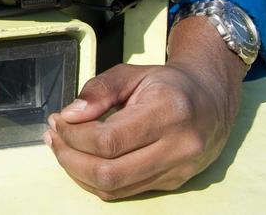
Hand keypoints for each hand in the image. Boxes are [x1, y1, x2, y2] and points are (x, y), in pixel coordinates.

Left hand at [44, 18, 243, 199]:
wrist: (212, 100)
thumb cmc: (169, 84)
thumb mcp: (132, 72)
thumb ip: (99, 90)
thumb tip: (70, 115)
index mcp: (168, 112)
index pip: (109, 140)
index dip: (74, 135)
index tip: (58, 120)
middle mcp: (178, 147)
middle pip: (110, 173)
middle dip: (70, 158)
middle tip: (54, 137)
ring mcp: (177, 170)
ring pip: (115, 189)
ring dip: (79, 172)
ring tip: (62, 148)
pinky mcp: (173, 184)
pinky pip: (125, 192)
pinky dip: (96, 181)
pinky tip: (82, 160)